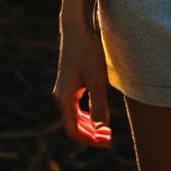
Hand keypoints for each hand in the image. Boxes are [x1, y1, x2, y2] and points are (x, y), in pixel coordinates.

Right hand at [52, 21, 112, 147]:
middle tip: (110, 138)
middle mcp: (61, 97)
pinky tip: (97, 114)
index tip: (108, 141)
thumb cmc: (88, 51)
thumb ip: (99, 104)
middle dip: (91, 135)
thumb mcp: (97, 78)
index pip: (74, 131)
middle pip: (73, 126)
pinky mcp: (68, 83)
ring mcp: (63, 90)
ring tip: (106, 130)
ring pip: (74, 117)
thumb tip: (101, 128)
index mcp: (66, 99)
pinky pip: (75, 107)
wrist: (77, 29)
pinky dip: (86, 116)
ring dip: (89, 126)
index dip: (90, 140)